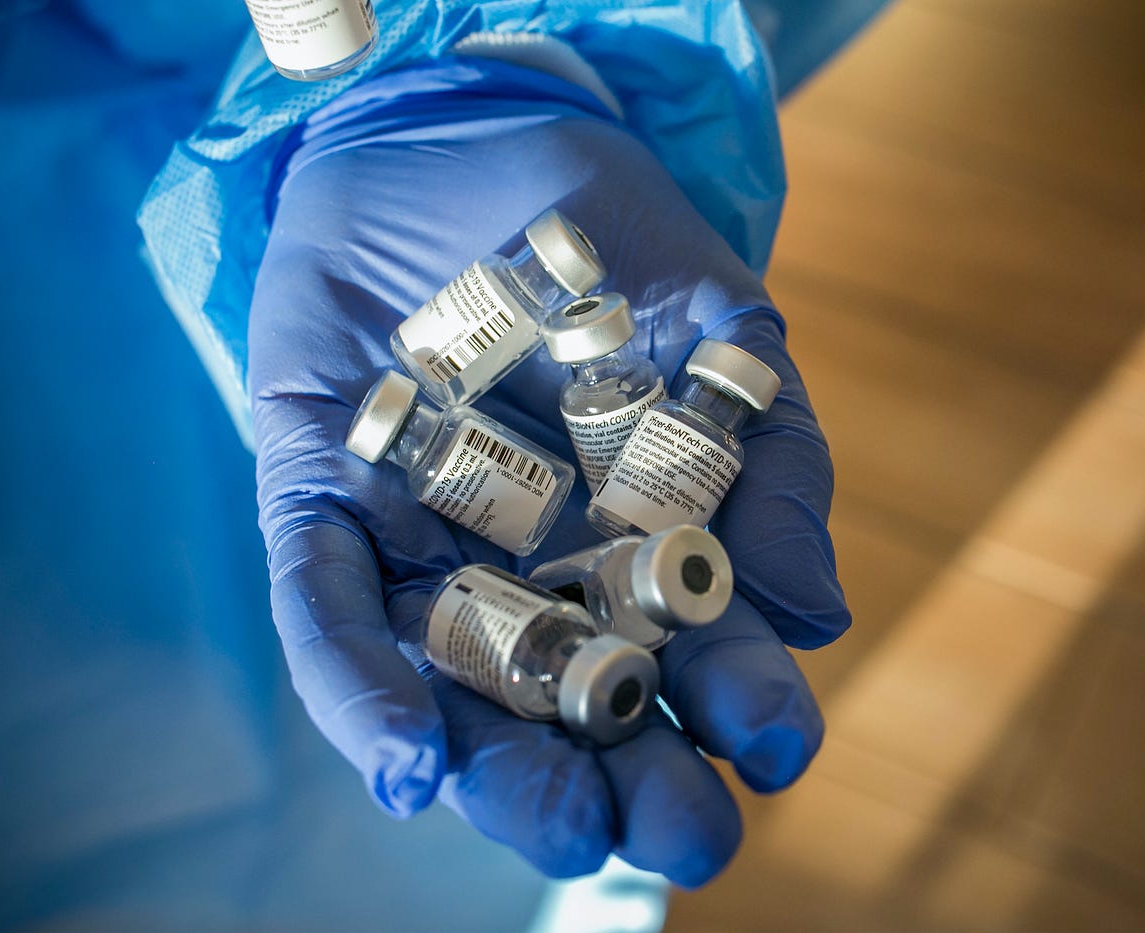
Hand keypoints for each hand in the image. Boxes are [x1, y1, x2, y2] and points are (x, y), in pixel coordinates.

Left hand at [248, 56, 849, 886]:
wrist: (458, 136)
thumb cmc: (608, 234)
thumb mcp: (721, 327)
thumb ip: (774, 460)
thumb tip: (818, 616)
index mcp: (643, 542)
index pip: (701, 654)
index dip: (745, 706)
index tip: (780, 747)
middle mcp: (539, 571)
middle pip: (583, 707)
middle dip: (632, 784)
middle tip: (680, 838)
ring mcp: (433, 550)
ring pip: (461, 693)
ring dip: (503, 772)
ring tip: (557, 826)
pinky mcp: (326, 508)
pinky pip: (331, 617)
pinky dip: (361, 691)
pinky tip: (409, 766)